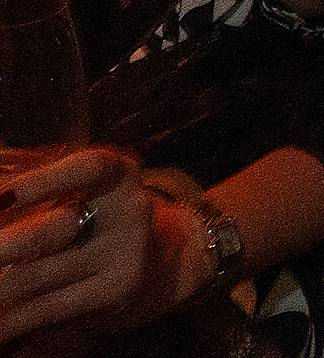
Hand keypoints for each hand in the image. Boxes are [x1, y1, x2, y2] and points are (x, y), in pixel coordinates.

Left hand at [0, 149, 184, 343]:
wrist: (144, 251)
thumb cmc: (87, 209)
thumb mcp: (72, 187)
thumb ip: (33, 184)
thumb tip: (1, 199)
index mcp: (116, 174)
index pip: (88, 170)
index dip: (46, 181)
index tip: (6, 197)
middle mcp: (129, 210)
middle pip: (55, 230)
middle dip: (9, 246)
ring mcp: (125, 254)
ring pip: (41, 274)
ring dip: (2, 285)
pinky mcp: (114, 292)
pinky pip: (51, 307)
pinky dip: (13, 319)